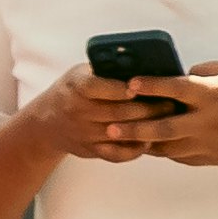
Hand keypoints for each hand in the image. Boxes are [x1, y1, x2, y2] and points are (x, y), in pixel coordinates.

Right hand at [16, 61, 190, 167]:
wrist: (47, 122)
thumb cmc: (72, 90)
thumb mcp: (81, 73)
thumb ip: (105, 70)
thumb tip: (142, 64)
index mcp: (77, 87)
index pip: (101, 88)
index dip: (123, 88)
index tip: (143, 86)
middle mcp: (79, 111)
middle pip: (118, 112)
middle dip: (147, 108)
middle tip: (171, 103)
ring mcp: (85, 134)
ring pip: (120, 134)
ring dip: (147, 128)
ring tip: (168, 120)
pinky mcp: (90, 151)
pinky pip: (117, 154)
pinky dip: (135, 150)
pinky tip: (150, 140)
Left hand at [122, 55, 217, 171]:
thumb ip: (207, 71)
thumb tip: (183, 75)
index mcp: (213, 94)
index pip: (173, 88)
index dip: (149, 86)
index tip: (129, 84)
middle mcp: (206, 121)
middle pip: (162, 126)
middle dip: (134, 127)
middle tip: (110, 127)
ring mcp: (208, 143)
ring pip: (167, 146)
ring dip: (145, 142)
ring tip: (123, 139)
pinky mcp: (211, 158)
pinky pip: (181, 156)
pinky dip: (166, 150)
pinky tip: (153, 145)